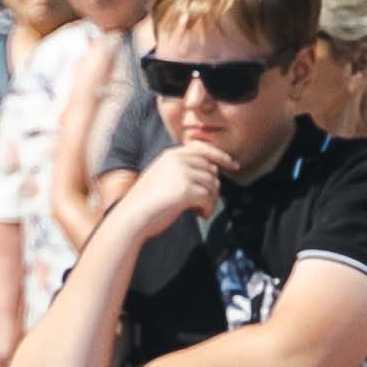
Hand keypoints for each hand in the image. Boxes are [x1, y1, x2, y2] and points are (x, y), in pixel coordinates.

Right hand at [112, 132, 235, 244]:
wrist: (132, 216)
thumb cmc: (146, 203)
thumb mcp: (162, 177)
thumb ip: (182, 171)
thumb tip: (211, 176)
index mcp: (171, 155)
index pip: (204, 150)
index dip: (222, 157)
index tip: (234, 165)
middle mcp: (178, 160)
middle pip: (211, 170)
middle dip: (213, 188)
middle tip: (204, 204)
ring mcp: (183, 173)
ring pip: (213, 185)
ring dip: (211, 201)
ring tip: (199, 211)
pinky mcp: (187, 189)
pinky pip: (209, 198)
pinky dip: (207, 209)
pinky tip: (199, 215)